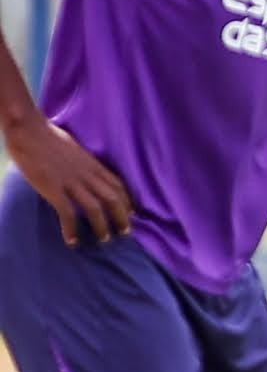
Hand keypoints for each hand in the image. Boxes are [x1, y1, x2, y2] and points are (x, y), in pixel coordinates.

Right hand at [7, 118, 133, 245]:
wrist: (29, 130)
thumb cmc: (49, 137)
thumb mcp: (76, 149)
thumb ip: (84, 163)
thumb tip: (85, 172)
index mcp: (93, 164)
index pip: (118, 185)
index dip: (128, 201)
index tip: (132, 213)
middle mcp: (87, 174)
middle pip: (113, 199)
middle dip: (122, 217)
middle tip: (126, 233)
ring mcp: (71, 182)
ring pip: (95, 208)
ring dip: (102, 226)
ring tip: (105, 240)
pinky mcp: (53, 188)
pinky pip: (67, 213)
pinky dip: (72, 229)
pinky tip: (73, 241)